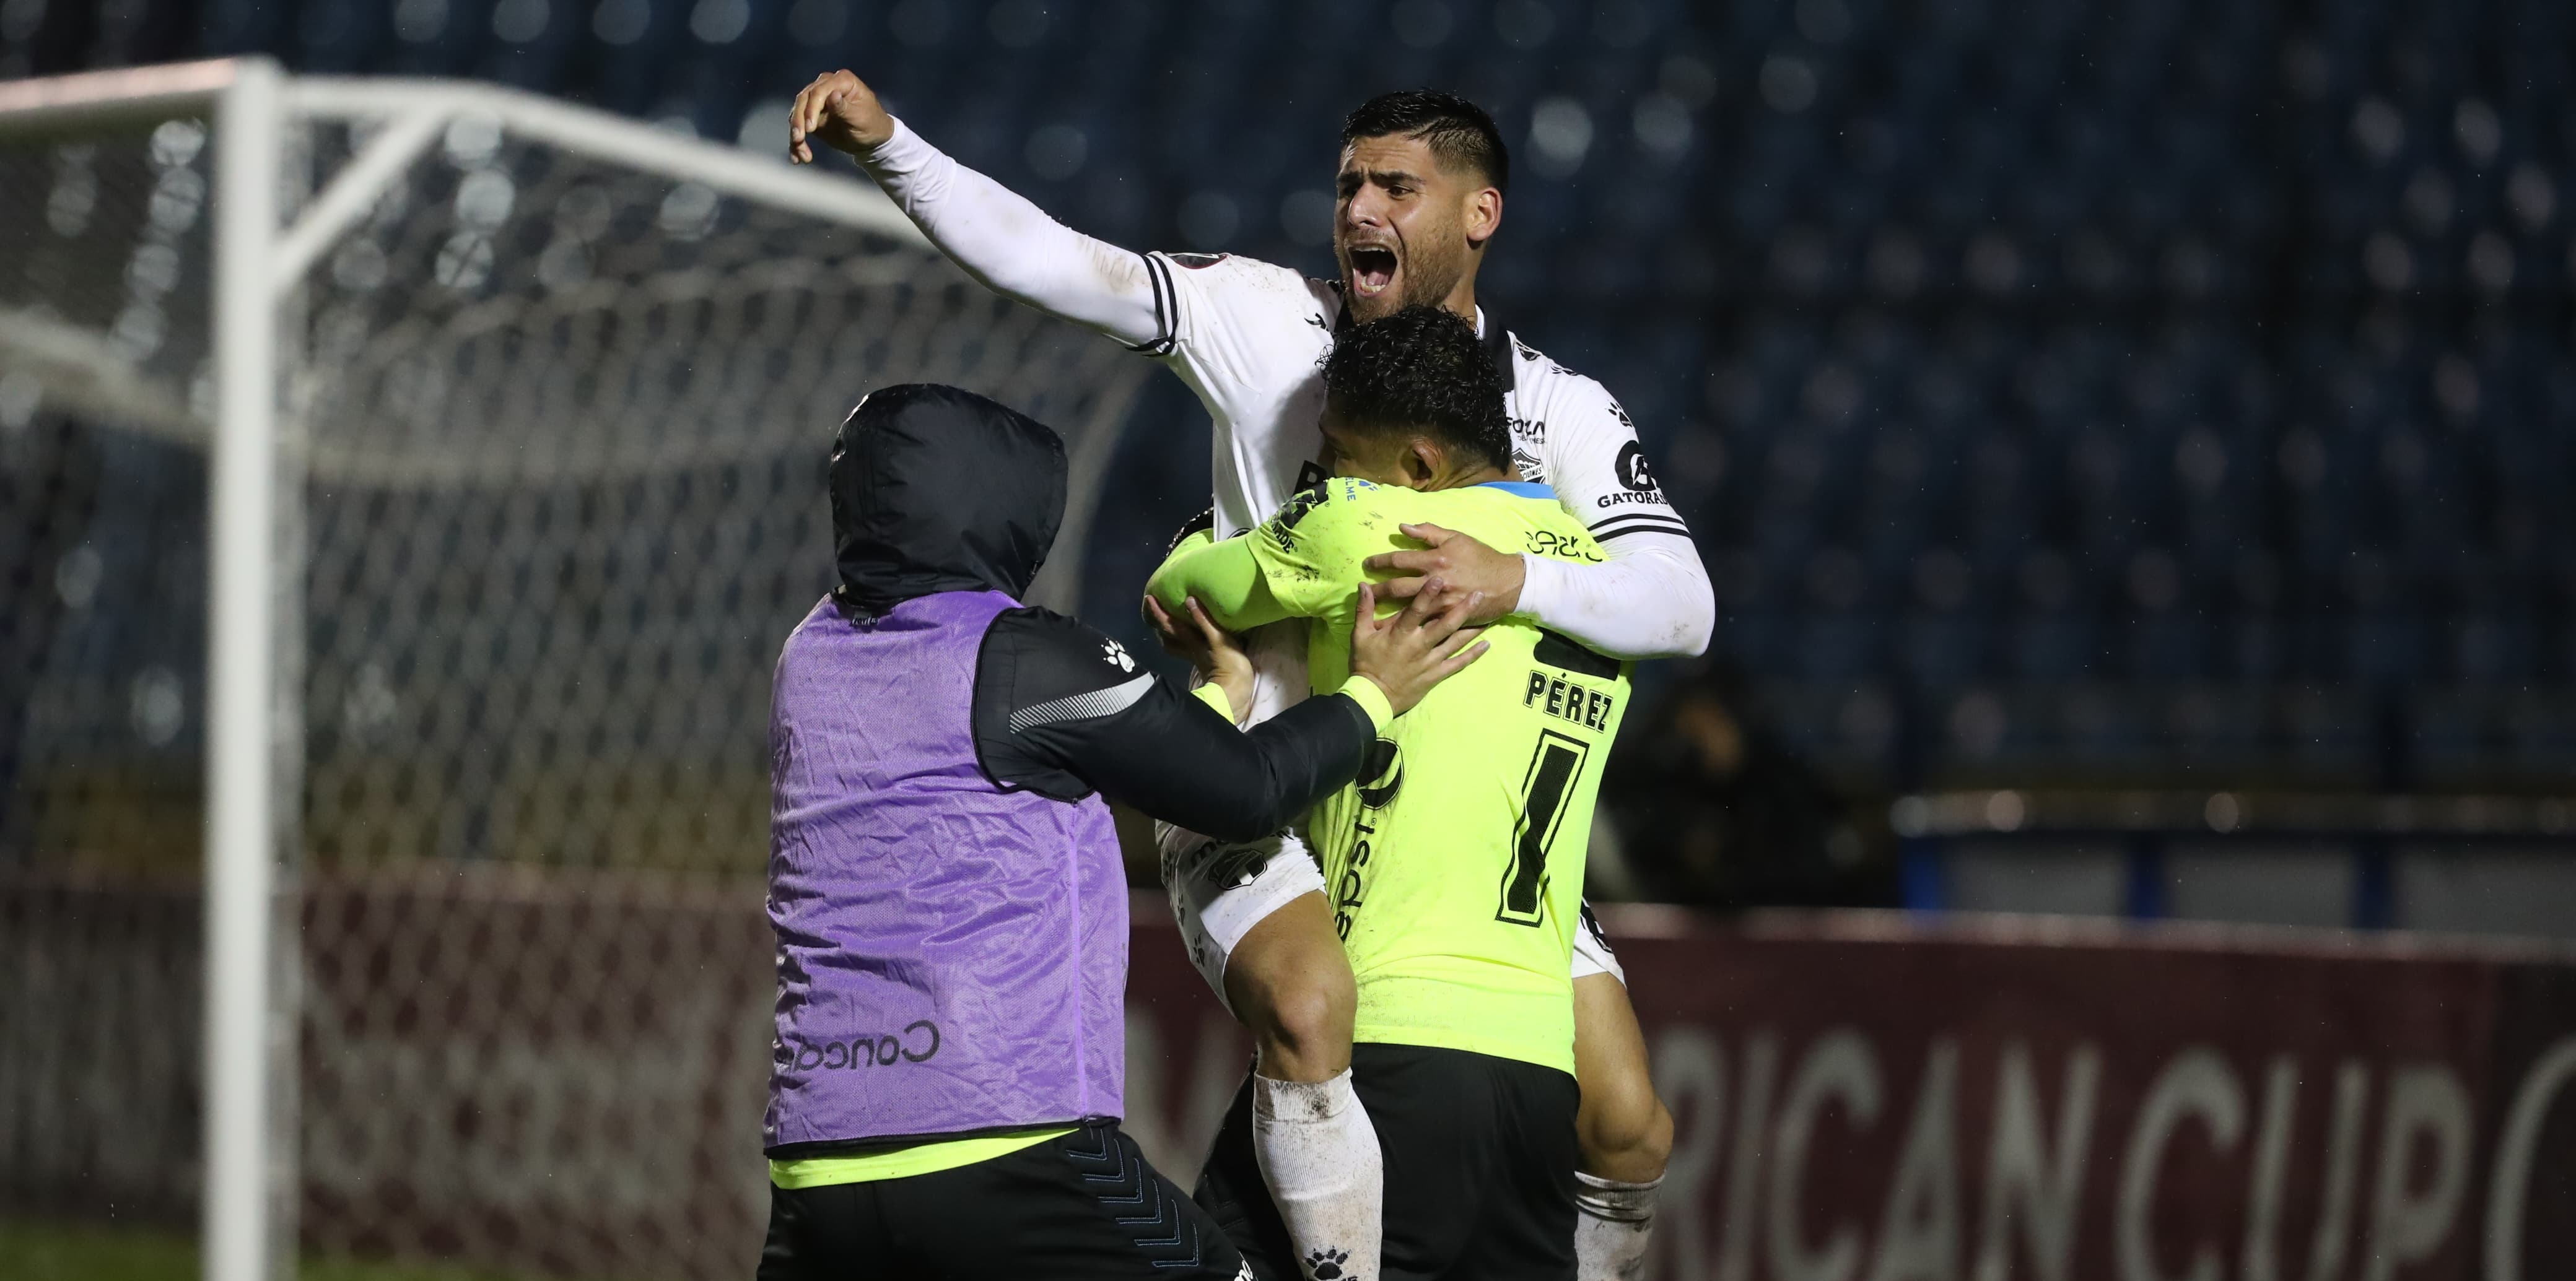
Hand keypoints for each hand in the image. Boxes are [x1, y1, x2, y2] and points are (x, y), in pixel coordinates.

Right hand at [789, 70, 893, 162]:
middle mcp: (826, 85)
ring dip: (796, 134)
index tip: (810, 129)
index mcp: (842, 80)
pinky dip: (796, 143)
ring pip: (798, 113)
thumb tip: (833, 94)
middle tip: (798, 140)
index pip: (819, 91)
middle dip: (798, 121)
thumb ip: (845, 107)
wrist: (871, 139)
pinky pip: (799, 126)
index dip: (812, 109)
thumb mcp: (861, 118)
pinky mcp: (811, 115)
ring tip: (801, 155)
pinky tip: (797, 158)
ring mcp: (816, 100)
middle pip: (803, 100)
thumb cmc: (872, 124)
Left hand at [1146, 596, 1252, 724]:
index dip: (1159, 612)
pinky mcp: (1203, 661)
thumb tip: (1189, 600)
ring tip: (1168, 621)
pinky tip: (1190, 634)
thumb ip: (1204, 620)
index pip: (1170, 625)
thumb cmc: (1229, 664)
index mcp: (1190, 642)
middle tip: (1155, 609)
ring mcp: (1195, 656)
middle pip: (1167, 637)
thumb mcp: (1218, 639)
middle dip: (1159, 624)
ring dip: (1167, 633)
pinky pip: (1186, 647)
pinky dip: (1182, 639)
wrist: (1234, 692)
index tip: (1148, 598)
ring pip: (1174, 644)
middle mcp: (1188, 649)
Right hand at [1348, 581, 1489, 715]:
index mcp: (1401, 634)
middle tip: (1480, 593)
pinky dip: (1473, 655)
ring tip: (1490, 615)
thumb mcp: (1360, 635)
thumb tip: (1363, 585)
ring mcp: (1430, 661)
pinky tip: (1486, 645)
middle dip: (1463, 608)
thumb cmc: (1365, 664)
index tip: (1441, 577)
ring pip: (1456, 642)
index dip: (1428, 593)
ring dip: (1473, 629)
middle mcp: (1419, 645)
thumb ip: (1364, 609)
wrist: (1373, 698)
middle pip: (1445, 624)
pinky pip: (1458, 664)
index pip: (1417, 610)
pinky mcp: (1436, 675)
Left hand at [1362, 524, 1521, 624]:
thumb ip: (1429, 532)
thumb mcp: (1457, 538)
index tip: (1367, 564)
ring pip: (1408, 610)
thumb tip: (1403, 527)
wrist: (1508, 582)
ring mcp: (1442, 604)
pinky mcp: (1450, 619)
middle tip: (1364, 592)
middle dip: (1378, 590)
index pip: (1400, 560)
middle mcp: (1436, 582)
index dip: (1380, 562)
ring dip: (1388, 615)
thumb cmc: (1481, 557)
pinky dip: (1410, 630)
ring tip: (1371, 618)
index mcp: (1436, 560)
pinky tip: (1396, 634)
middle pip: (1398, 587)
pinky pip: (1425, 625)